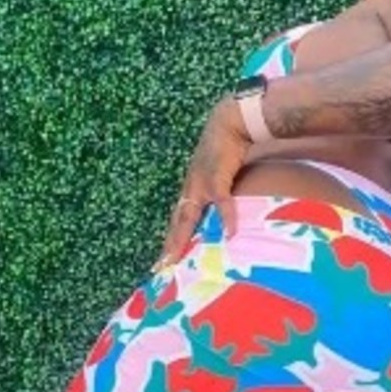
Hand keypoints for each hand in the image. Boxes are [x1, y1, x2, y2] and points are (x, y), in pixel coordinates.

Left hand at [153, 98, 251, 269]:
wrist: (230, 122)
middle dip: (168, 247)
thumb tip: (228, 213)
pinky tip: (230, 234)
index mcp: (191, 189)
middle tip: (160, 269)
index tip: (163, 262)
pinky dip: (226, 217)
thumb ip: (221, 193)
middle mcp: (191, 189)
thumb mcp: (219, 173)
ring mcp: (201, 184)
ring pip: (187, 218)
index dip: (170, 241)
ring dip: (181, 239)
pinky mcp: (218, 177)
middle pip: (176, 224)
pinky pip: (221, 201)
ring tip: (175, 259)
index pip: (177, 221)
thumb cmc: (227, 147)